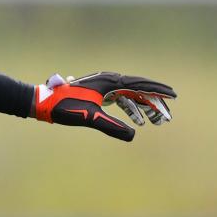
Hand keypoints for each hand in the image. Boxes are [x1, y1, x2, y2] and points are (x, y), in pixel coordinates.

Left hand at [34, 71, 176, 141]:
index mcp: (109, 82)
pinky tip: (138, 121)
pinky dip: (131, 109)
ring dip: (143, 108)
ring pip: (130, 96)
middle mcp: (108, 80)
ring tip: (157, 122)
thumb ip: (111, 127)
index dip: (158, 92)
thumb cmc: (64, 107)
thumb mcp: (89, 118)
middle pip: (138, 90)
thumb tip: (132, 136)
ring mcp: (103, 86)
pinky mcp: (98, 94)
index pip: (140, 85)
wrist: (43, 103)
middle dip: (154, 103)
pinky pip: (120, 100)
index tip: (174, 96)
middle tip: (168, 116)